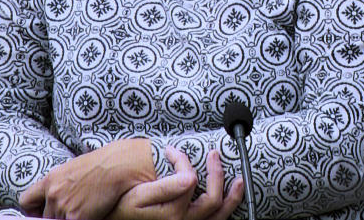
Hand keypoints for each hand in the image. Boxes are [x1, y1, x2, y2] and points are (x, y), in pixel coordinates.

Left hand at [19, 138, 155, 218]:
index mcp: (50, 180)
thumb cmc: (100, 166)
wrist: (117, 167)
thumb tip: (55, 199)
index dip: (33, 210)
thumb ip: (59, 186)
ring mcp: (63, 207)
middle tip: (72, 209)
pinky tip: (91, 213)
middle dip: (57, 216)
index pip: (26, 201)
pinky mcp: (75, 218)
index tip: (40, 212)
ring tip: (85, 208)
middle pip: (45, 216)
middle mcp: (53, 194)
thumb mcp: (72, 171)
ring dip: (69, 219)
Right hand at [110, 147, 244, 219]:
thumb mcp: (139, 196)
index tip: (172, 151)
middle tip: (214, 155)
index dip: (183, 161)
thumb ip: (166, 187)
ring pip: (219, 216)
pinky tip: (229, 199)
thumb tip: (191, 176)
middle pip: (213, 200)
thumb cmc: (124, 209)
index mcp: (173, 214)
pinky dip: (224, 210)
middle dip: (216, 174)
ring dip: (232, 198)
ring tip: (239, 181)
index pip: (191, 181)